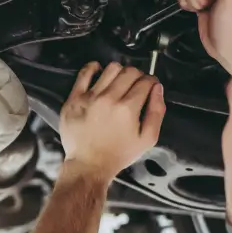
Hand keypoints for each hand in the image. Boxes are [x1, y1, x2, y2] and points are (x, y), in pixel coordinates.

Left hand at [59, 61, 165, 182]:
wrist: (88, 165)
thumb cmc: (118, 154)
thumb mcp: (147, 139)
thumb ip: (157, 111)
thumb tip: (157, 88)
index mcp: (127, 109)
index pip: (145, 81)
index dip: (151, 81)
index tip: (149, 86)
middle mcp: (108, 99)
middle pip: (129, 72)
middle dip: (138, 75)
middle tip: (136, 85)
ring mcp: (89, 97)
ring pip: (110, 69)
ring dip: (119, 72)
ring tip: (119, 82)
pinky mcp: (74, 99)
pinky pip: (84, 73)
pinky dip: (94, 68)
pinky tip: (99, 71)